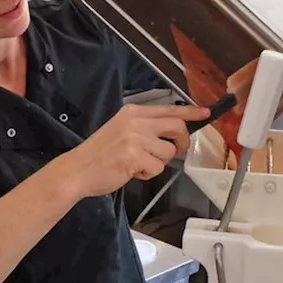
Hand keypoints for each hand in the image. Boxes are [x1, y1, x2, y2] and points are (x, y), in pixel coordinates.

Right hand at [52, 104, 208, 199]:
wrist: (77, 170)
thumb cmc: (98, 154)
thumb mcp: (120, 130)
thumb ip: (144, 128)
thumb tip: (172, 132)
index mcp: (132, 112)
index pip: (168, 109)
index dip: (190, 111)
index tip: (205, 113)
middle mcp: (135, 122)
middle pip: (177, 126)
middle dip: (182, 141)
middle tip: (175, 151)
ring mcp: (135, 139)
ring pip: (169, 151)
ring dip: (159, 162)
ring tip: (139, 164)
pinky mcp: (134, 157)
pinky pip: (157, 167)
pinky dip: (148, 174)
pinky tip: (132, 172)